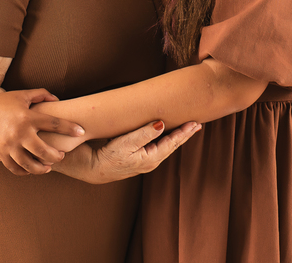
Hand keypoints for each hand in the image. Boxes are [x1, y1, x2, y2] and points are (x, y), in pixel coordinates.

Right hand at [0, 89, 84, 175]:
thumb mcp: (20, 95)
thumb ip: (40, 95)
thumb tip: (56, 98)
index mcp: (27, 117)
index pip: (53, 123)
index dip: (69, 127)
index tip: (81, 131)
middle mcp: (19, 133)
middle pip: (44, 151)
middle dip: (56, 156)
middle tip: (61, 155)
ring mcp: (9, 146)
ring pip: (30, 164)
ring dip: (42, 168)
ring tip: (48, 167)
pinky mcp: (1, 154)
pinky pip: (16, 168)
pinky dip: (25, 171)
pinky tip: (31, 170)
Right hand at [56, 120, 201, 183]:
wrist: (94, 169)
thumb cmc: (109, 155)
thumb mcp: (127, 143)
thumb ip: (145, 133)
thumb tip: (162, 124)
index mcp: (151, 158)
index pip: (172, 142)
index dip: (184, 132)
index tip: (195, 123)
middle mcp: (151, 161)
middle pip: (172, 145)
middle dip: (184, 134)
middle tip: (197, 124)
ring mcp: (145, 160)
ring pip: (165, 146)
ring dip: (176, 136)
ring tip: (186, 129)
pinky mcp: (138, 157)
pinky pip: (157, 146)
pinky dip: (165, 139)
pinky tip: (166, 134)